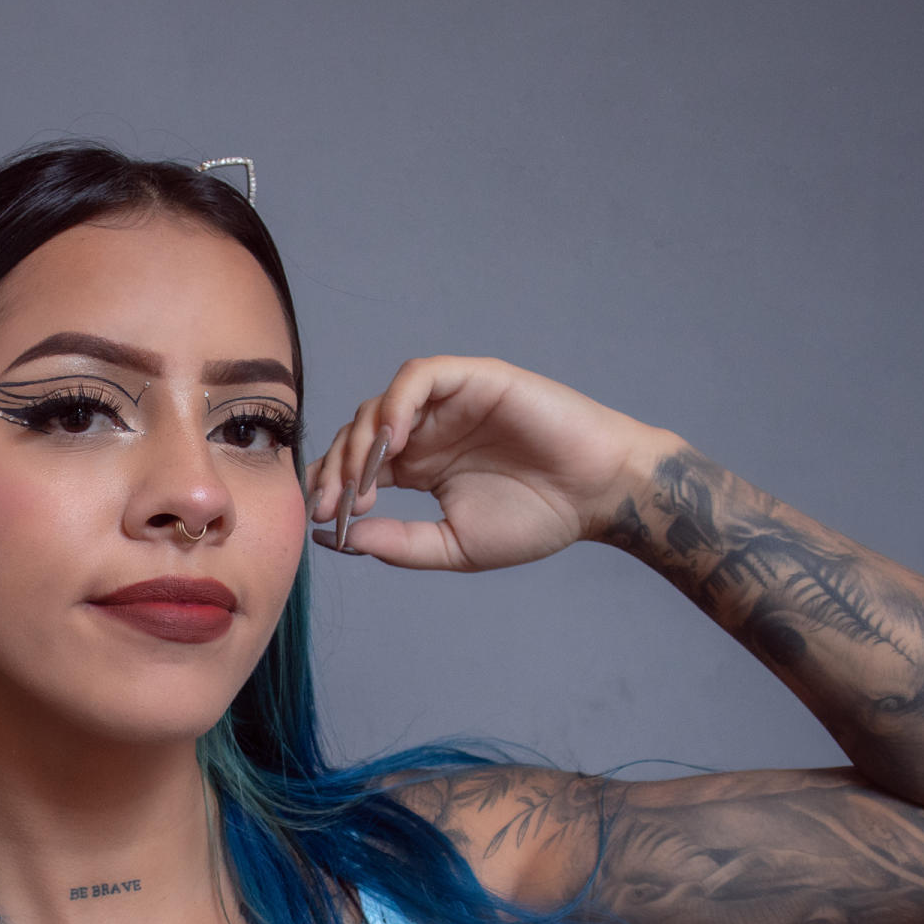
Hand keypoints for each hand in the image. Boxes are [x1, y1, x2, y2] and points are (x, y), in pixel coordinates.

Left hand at [305, 355, 682, 570]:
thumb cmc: (538, 520)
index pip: (353, 467)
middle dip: (337, 470)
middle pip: (356, 436)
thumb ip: (398, 543)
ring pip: (379, 405)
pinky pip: (419, 377)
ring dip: (361, 442)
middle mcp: (426, 431)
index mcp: (417, 468)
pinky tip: (393, 442)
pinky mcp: (472, 379)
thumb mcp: (454, 546)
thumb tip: (338, 538)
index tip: (323, 521)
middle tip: (335, 505)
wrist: (599, 494)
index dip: (331, 488)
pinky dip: (397, 403)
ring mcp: (447, 404)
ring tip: (365, 481)